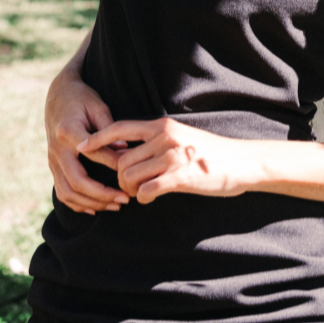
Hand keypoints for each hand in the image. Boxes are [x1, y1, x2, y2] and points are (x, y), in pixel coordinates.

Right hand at [45, 69, 129, 214]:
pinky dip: (77, 204)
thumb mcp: (97, 106)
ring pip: (67, 192)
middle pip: (77, 181)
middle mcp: (57, 149)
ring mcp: (52, 160)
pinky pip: (61, 192)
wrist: (57, 94)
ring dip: (91, 203)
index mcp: (68, 131)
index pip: (93, 154)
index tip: (131, 174)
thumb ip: (109, 129)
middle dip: (101, 195)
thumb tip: (124, 151)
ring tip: (114, 205)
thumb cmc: (81, 98)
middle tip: (124, 199)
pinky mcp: (52, 166)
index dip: (113, 165)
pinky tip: (95, 208)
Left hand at [78, 118, 255, 204]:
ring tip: (141, 193)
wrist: (241, 161)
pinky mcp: (180, 177)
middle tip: (129, 188)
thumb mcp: (180, 137)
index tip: (82, 146)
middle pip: (121, 160)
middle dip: (119, 178)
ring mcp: (172, 157)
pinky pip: (146, 190)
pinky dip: (144, 197)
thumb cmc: (209, 152)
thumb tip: (130, 153)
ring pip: (130, 176)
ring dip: (130, 190)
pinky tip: (152, 197)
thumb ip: (157, 140)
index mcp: (162, 125)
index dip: (99, 137)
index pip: (121, 127)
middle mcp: (164, 137)